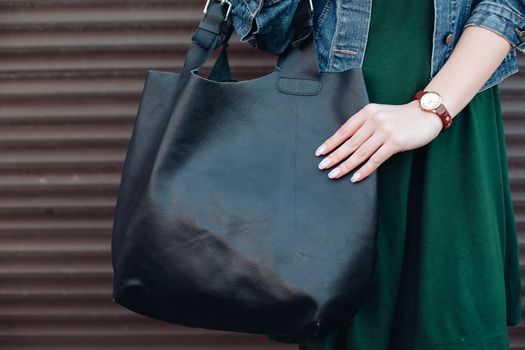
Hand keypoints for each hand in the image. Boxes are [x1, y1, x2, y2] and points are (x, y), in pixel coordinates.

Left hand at [314, 100, 442, 182]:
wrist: (426, 114)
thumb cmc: (400, 118)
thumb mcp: (379, 115)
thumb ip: (364, 126)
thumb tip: (344, 145)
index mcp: (367, 112)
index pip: (344, 130)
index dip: (331, 142)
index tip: (319, 153)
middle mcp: (374, 120)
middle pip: (350, 143)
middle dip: (334, 156)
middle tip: (322, 167)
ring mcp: (385, 131)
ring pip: (360, 152)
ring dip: (345, 166)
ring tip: (333, 174)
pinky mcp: (395, 142)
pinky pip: (376, 159)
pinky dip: (364, 170)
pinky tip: (355, 178)